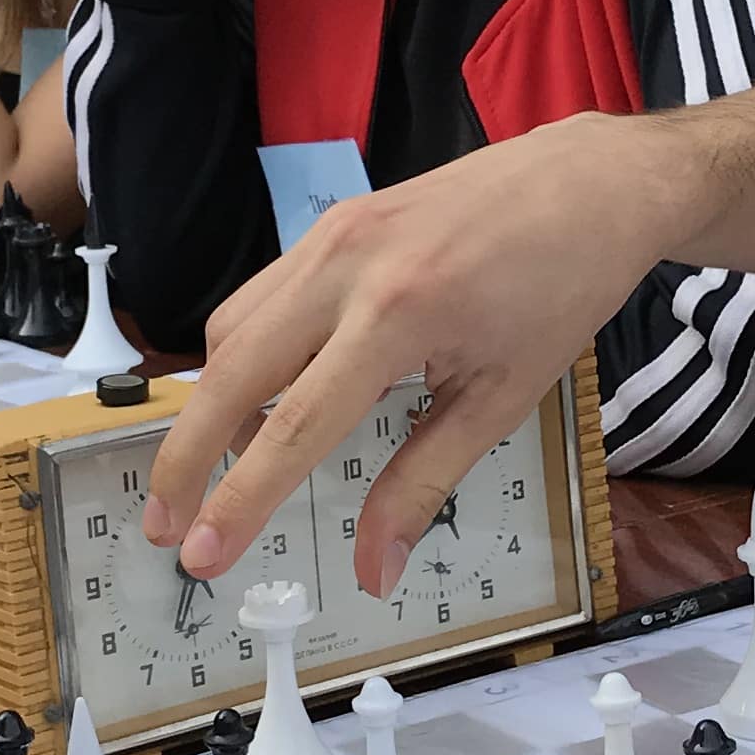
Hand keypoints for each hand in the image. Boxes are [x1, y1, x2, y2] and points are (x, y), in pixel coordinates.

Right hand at [142, 117, 679, 595]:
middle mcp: (345, 267)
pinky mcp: (333, 222)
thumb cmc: (561, 291)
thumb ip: (423, 484)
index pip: (294, 426)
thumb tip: (372, 571)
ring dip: (214, 404)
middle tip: (165, 526)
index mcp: (397, 315)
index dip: (240, 501)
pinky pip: (262, 296)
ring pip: (232, 328)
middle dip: (186, 457)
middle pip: (231, 372)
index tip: (200, 556)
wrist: (589, 183)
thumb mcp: (501, 399)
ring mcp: (331, 235)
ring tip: (232, 469)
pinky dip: (247, 354)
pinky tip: (275, 397)